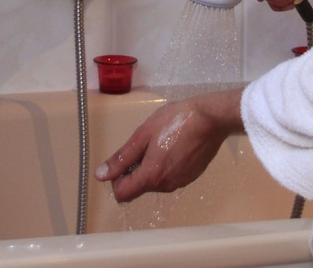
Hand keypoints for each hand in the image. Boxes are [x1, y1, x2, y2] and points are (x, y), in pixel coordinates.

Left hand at [95, 89, 243, 202]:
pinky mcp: (191, 177)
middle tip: (146, 144)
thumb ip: (122, 157)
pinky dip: (166, 166)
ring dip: (151, 167)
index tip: (125, 159)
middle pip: (139, 187)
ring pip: (155, 182)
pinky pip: (170, 177)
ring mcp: (180, 182)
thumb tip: (101, 175)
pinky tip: (175, 145)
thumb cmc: (176, 121)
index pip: (122, 194)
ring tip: (162, 142)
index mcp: (151, 176)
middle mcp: (165, 185)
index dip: (117, 179)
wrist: (211, 118)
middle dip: (135, 169)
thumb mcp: (143, 134)